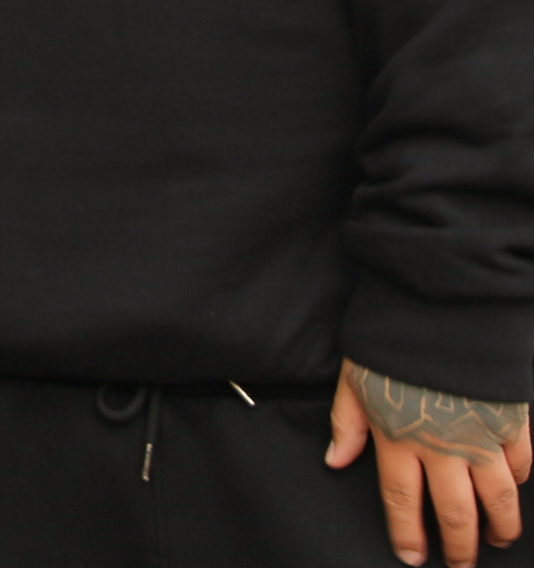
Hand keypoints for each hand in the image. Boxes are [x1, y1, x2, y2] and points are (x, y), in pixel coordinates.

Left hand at [333, 361, 530, 565]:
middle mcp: (442, 448)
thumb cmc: (392, 342)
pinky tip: (513, 491)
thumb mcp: (354, 378)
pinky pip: (521, 465)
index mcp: (398, 438)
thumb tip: (335, 461)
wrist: (441, 309)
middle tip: (461, 566)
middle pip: (454, 513)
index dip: (408, 534)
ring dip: (500, 527)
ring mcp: (481, 437)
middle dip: (459, 547)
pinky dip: (519, 482)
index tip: (413, 558)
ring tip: (497, 541)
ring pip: (497, 500)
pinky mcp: (512, 422)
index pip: (401, 500)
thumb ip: (347, 424)